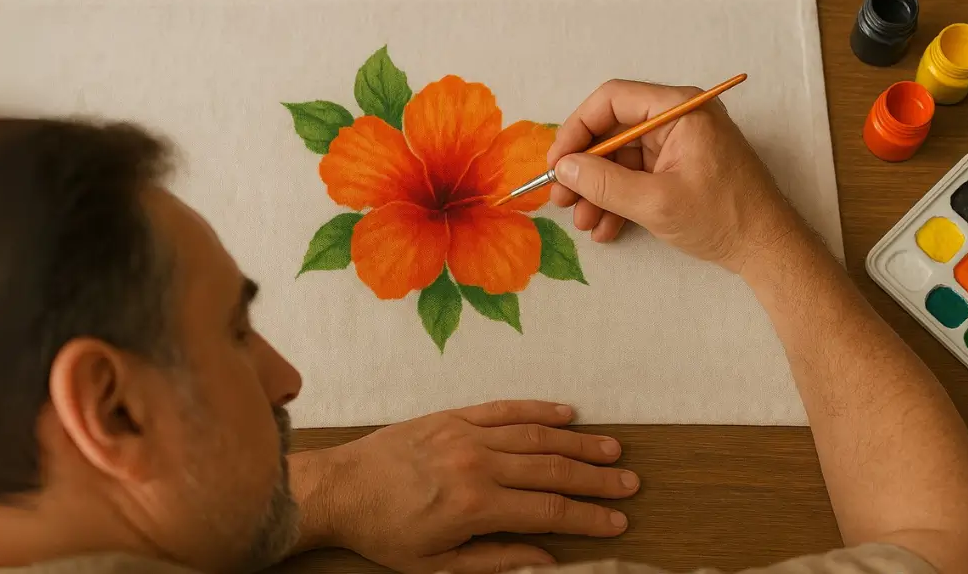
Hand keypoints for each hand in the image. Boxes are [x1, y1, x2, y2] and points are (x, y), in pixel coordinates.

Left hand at [291, 400, 636, 572]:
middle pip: (551, 469)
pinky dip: (538, 410)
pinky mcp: (451, 416)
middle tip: (629, 483)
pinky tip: (566, 414)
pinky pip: (503, 409)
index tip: (617, 520)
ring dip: (577, 442)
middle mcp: (475, 463)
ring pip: (535, 435)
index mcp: (474, 505)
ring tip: (611, 449)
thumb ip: (496, 561)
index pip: (548, 510)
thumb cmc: (383, 533)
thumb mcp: (438, 564)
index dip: (587, 516)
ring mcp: (464, 434)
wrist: (338, 488)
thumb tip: (547, 561)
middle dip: (595, 477)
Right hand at [547, 80, 799, 272]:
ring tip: (584, 224)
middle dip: (585, 169)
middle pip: (613, 132)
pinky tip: (605, 229)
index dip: (578, 129)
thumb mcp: (655, 202)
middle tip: (561, 199)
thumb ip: (604, 183)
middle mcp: (677, 118)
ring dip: (598, 192)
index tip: (558, 163)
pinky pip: (637, 177)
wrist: (767, 249)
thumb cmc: (721, 217)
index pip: (613, 100)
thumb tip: (563, 169)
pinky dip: (619, 201)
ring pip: (621, 159)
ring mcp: (679, 145)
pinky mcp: (679, 169)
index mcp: (679, 109)